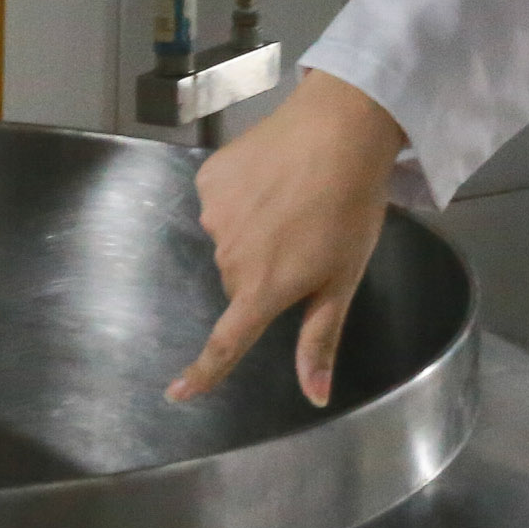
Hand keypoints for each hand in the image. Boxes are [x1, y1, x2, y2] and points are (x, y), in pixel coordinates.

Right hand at [172, 72, 410, 405]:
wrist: (340, 129)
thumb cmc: (351, 209)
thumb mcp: (343, 279)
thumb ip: (320, 339)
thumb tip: (315, 398)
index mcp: (262, 288)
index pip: (225, 343)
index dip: (202, 372)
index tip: (177, 393)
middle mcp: (229, 257)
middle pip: (238, 283)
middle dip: (264, 272)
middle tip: (304, 241)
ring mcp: (213, 215)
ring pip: (229, 242)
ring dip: (254, 232)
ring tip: (292, 201)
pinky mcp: (208, 179)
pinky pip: (220, 202)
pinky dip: (242, 197)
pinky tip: (271, 177)